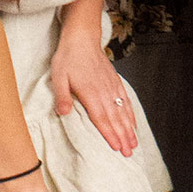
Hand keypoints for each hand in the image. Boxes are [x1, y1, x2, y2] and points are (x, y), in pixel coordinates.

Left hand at [50, 29, 136, 156]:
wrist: (82, 38)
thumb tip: (64, 113)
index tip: (116, 148)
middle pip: (115, 119)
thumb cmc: (68, 57)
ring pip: (122, 111)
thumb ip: (62, 96)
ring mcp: (111, 86)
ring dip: (129, 129)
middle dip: (123, 137)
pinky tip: (133, 123)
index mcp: (90, 93)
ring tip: (134, 144)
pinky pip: (125, 100)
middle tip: (129, 154)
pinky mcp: (115, 81)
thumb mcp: (58, 76)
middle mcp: (104, 91)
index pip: (101, 118)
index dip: (109, 134)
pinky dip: (130, 113)